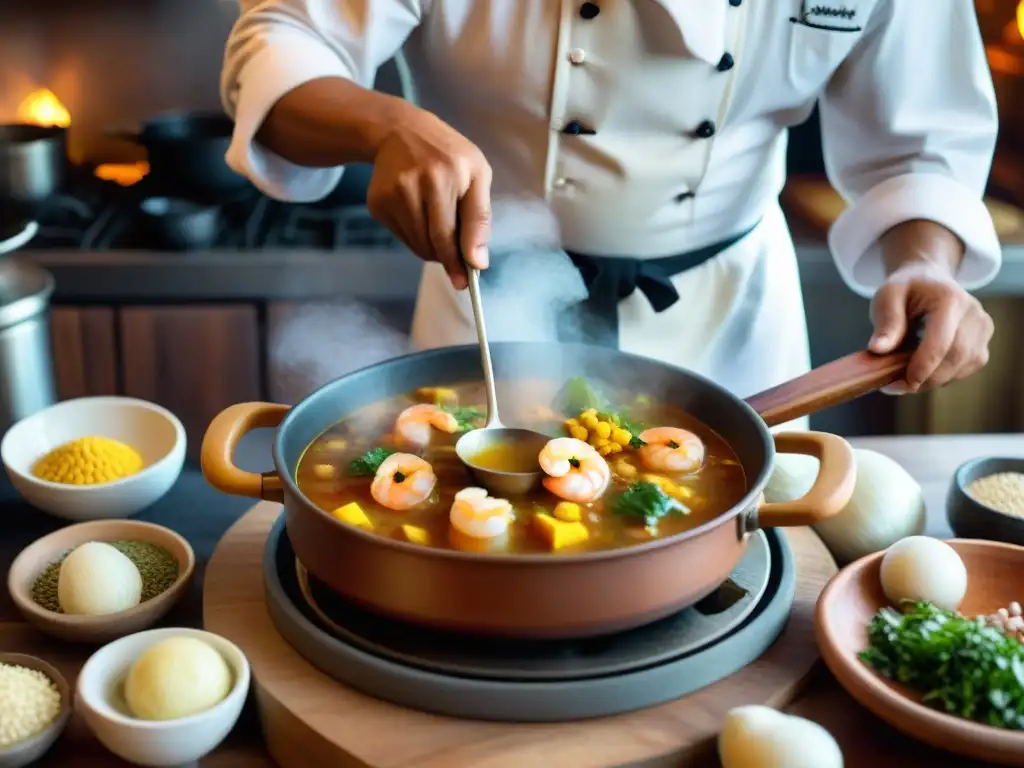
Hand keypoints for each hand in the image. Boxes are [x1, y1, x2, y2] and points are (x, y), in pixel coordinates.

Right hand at [367, 107, 491, 289]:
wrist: (399, 132)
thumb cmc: (448, 155)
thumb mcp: (477, 173)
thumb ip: (480, 217)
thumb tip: (478, 261)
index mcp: (452, 173)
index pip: (458, 228)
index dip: (462, 258)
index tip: (466, 281)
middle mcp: (421, 181)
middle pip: (436, 241)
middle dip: (449, 260)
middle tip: (457, 271)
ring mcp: (395, 193)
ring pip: (418, 244)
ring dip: (432, 250)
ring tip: (439, 231)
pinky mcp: (378, 203)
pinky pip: (402, 238)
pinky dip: (415, 239)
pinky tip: (419, 217)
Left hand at [868, 263, 993, 392]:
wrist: (929, 280)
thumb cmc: (906, 289)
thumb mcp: (887, 296)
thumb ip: (886, 322)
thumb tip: (878, 349)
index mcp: (950, 299)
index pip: (941, 341)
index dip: (923, 367)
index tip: (901, 384)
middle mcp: (974, 314)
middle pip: (955, 358)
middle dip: (926, 378)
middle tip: (896, 386)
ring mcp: (983, 329)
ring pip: (962, 368)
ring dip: (932, 380)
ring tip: (904, 376)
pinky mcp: (983, 343)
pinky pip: (965, 370)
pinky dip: (943, 376)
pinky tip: (924, 369)